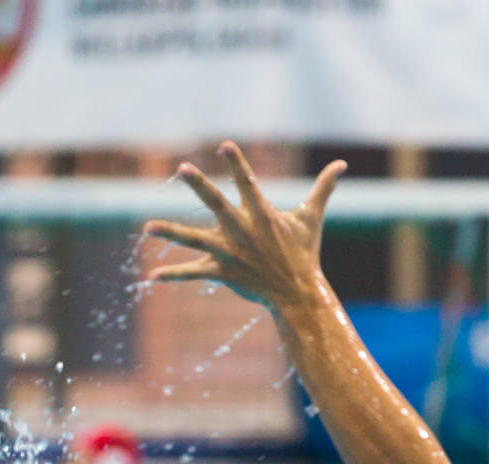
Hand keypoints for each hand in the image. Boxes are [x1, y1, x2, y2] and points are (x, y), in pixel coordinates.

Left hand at [142, 141, 346, 310]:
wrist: (297, 293)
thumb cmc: (304, 252)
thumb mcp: (312, 218)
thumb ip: (323, 188)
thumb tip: (342, 164)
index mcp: (262, 214)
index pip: (247, 182)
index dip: (236, 163)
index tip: (223, 145)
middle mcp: (243, 230)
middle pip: (216, 203)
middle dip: (199, 185)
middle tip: (181, 168)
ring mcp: (230, 252)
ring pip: (194, 239)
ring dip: (170, 232)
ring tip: (146, 227)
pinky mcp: (222, 271)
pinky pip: (193, 273)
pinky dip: (173, 274)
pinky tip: (151, 275)